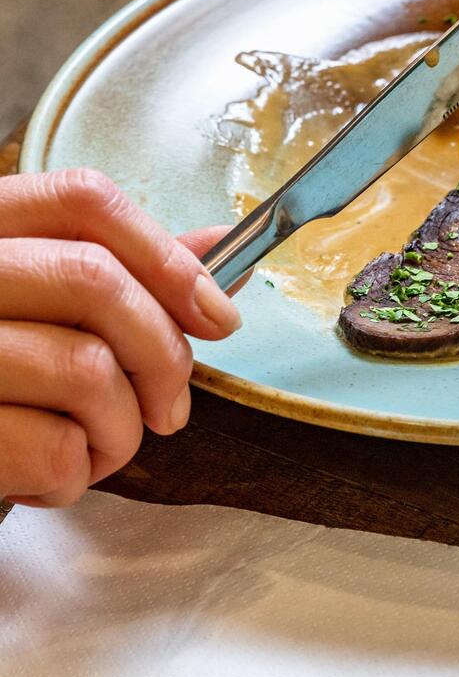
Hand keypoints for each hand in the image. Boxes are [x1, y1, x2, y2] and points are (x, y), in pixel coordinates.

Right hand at [0, 170, 241, 507]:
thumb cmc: (0, 372)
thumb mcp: (44, 304)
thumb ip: (124, 271)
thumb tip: (218, 244)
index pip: (85, 202)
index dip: (167, 256)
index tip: (216, 314)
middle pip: (96, 281)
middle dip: (162, 355)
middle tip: (169, 406)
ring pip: (85, 369)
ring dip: (123, 430)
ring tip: (102, 446)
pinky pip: (53, 448)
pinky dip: (76, 474)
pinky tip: (51, 474)